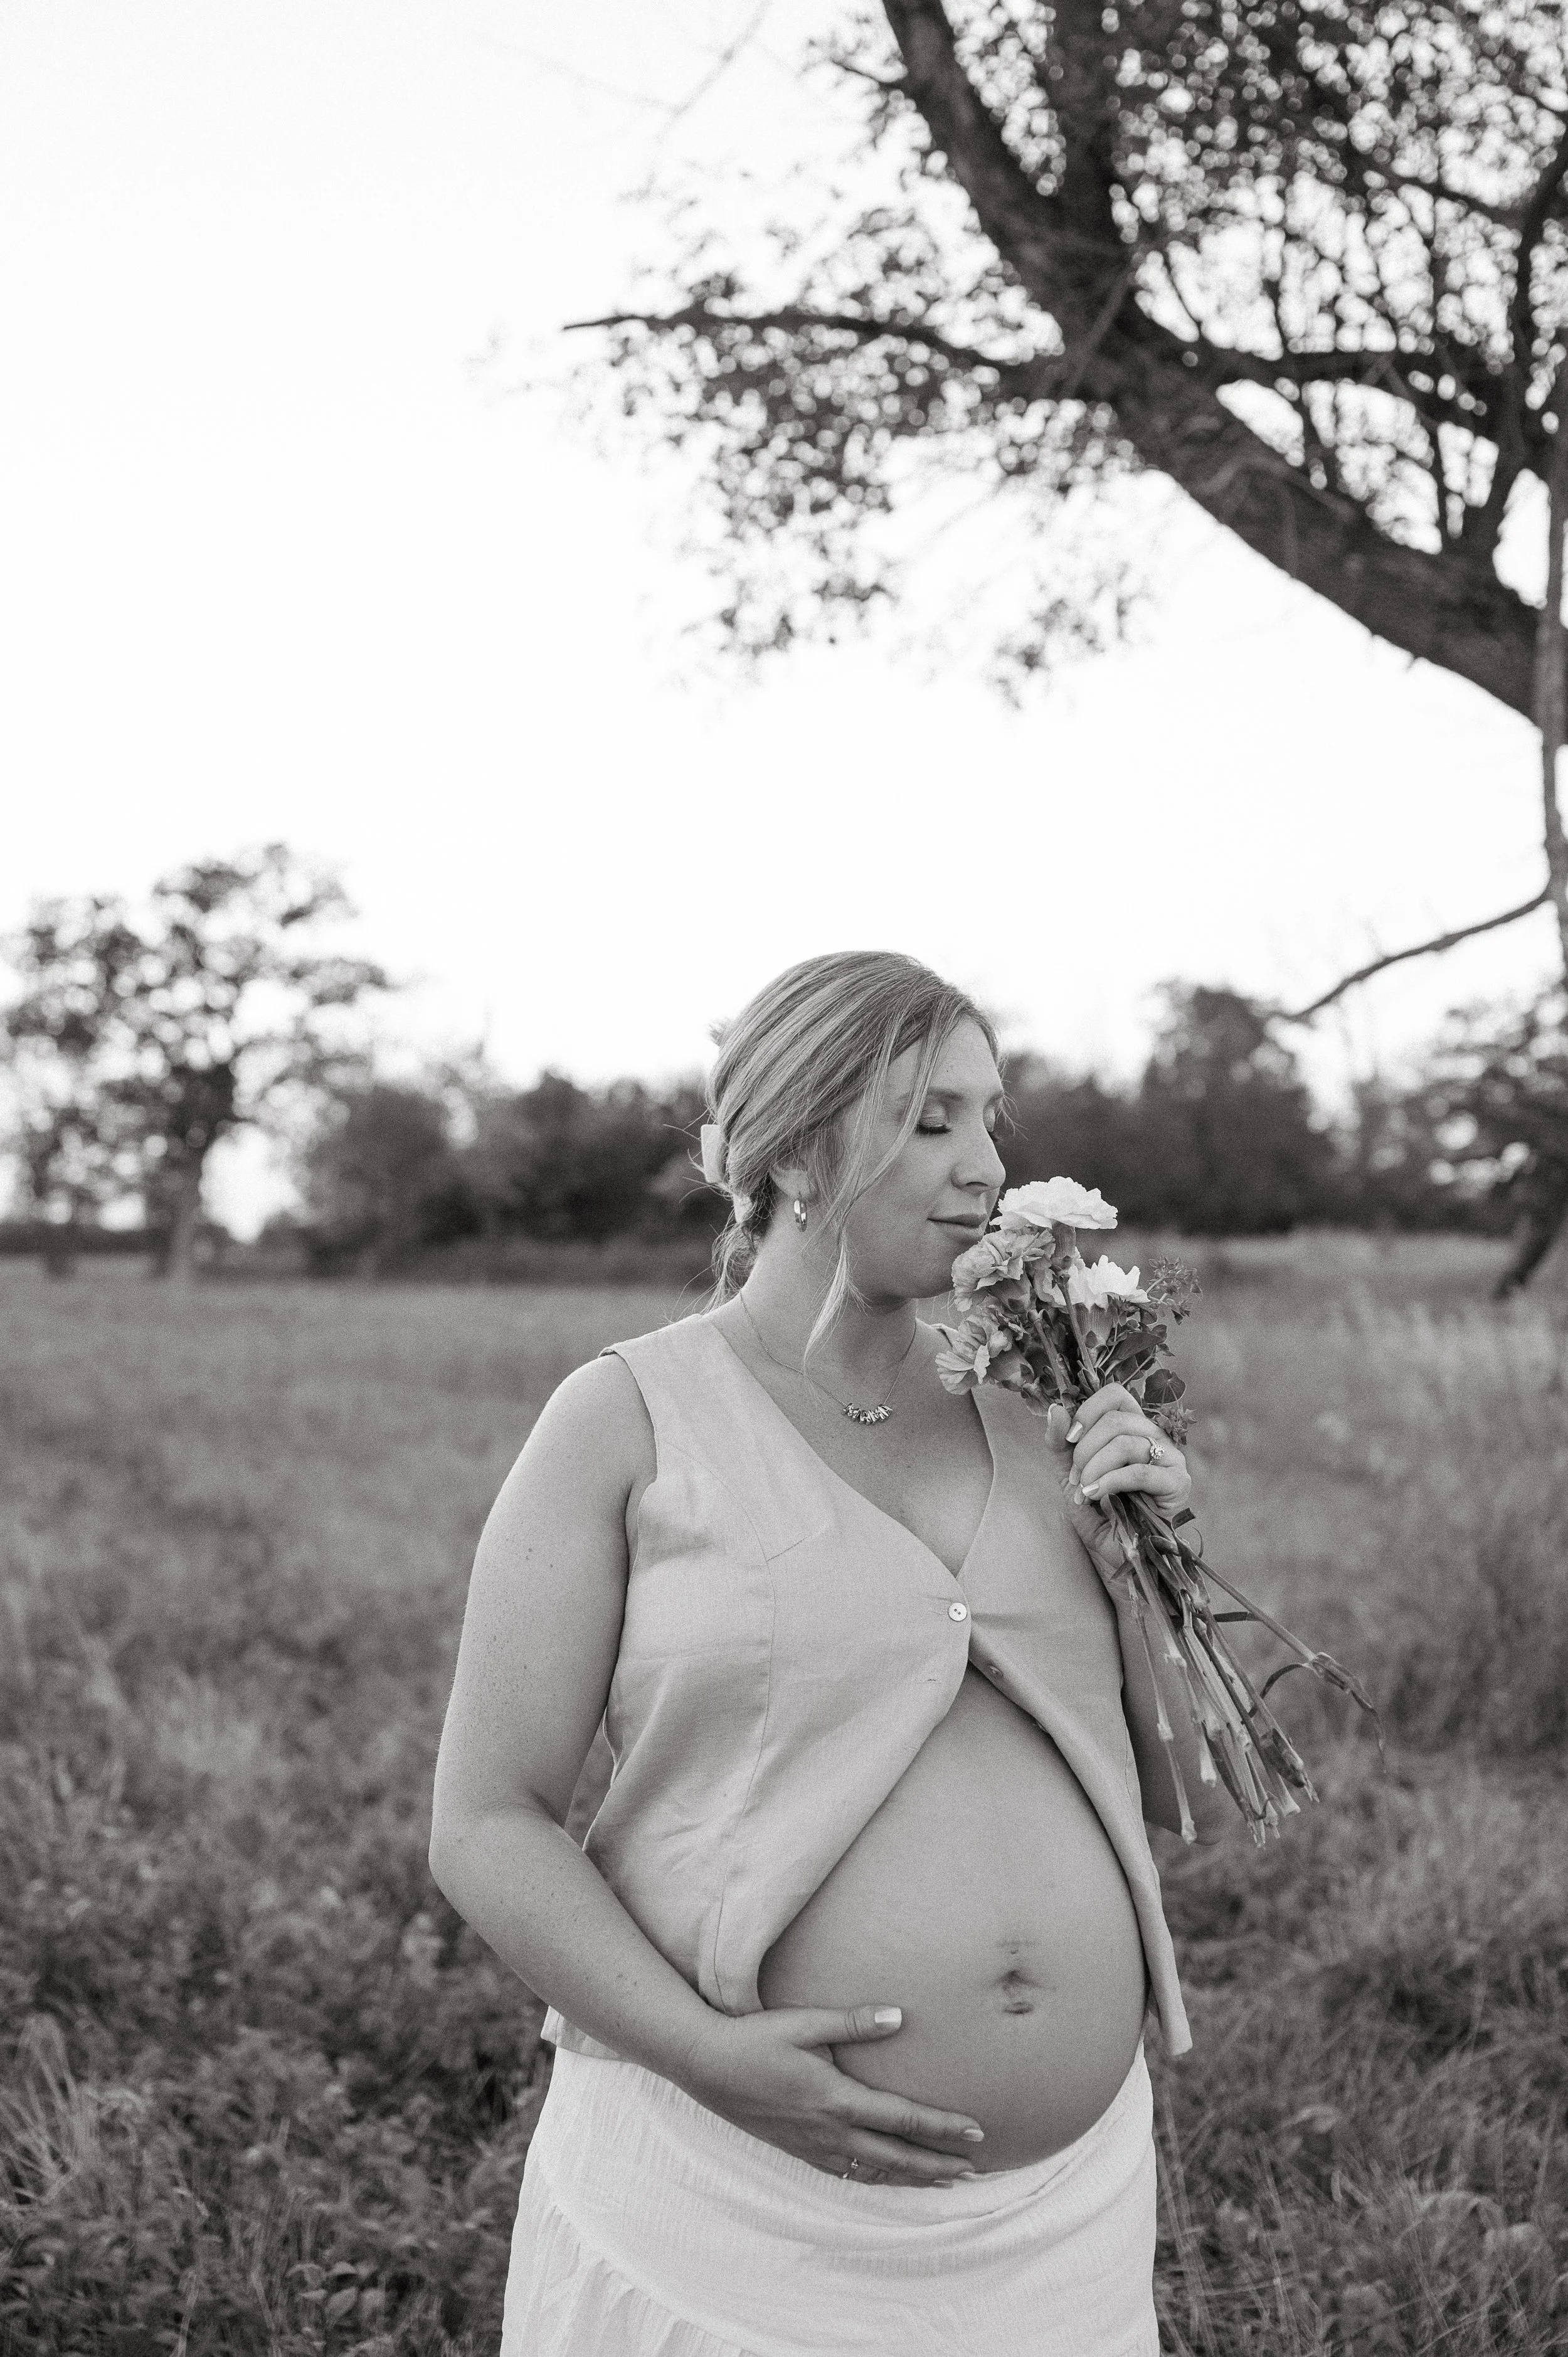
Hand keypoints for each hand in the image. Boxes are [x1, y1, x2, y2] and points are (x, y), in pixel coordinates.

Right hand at [675, 2004, 986, 2186]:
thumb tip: (898, 2017)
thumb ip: (853, 2023)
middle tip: (974, 2168)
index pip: (902, 2118)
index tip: (975, 2132)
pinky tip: (886, 2176)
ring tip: (942, 2180)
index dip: (941, 2127)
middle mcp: (829, 2131)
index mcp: (836, 2099)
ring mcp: (813, 2146)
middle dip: (937, 2164)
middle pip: (896, 2156)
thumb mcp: (804, 2023)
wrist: (707, 2066)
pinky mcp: (799, 2149)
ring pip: (874, 2171)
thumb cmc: (755, 2039)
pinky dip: (877, 2177)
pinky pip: (848, 2173)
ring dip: (912, 2177)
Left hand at [1043, 1388, 1190, 1565]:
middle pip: (1115, 1420)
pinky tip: (1096, 1495)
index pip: (1115, 1395)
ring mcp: (1170, 1458)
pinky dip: (1110, 1482)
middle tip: (1077, 1477)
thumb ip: (1060, 1442)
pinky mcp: (1177, 1483)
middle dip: (1085, 1449)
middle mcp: (1155, 1436)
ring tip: (1086, 1491)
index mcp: (1132, 1427)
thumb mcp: (1070, 1473)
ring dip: (1094, 1468)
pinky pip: (1139, 1472)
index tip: (1070, 1439)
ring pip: (1125, 1444)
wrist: (1115, 1551)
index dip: (1087, 1411)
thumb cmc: (1098, 1510)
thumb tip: (1055, 1408)